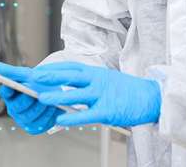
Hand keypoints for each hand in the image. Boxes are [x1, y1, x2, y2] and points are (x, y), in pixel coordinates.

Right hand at [0, 62, 59, 134]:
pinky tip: (53, 108)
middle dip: (27, 100)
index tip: (15, 86)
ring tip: (48, 100)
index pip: (4, 92)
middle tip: (36, 94)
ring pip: (28, 117)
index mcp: (10, 94)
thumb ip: (11, 71)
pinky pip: (39, 124)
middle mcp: (14, 108)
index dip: (8, 90)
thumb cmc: (38, 84)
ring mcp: (23, 119)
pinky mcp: (34, 127)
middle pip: (16, 107)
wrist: (54, 93)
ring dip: (39, 108)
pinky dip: (47, 115)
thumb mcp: (26, 75)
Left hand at [31, 62, 160, 127]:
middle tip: (33, 77)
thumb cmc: (127, 90)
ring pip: (76, 95)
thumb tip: (69, 85)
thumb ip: (89, 82)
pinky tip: (60, 120)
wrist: (151, 97)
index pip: (71, 67)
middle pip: (70, 76)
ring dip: (57, 96)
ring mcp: (103, 95)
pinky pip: (87, 115)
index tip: (38, 70)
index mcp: (96, 72)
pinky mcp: (108, 110)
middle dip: (51, 76)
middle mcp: (98, 81)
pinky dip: (73, 117)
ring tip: (41, 98)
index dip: (53, 68)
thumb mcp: (107, 79)